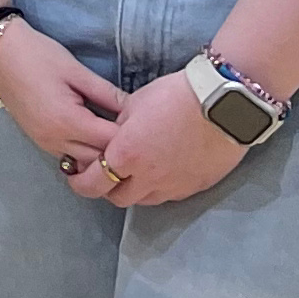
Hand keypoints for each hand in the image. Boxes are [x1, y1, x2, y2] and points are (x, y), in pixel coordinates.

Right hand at [0, 19, 130, 174]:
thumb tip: (138, 111)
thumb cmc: (38, 55)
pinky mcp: (40, 141)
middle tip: (141, 136)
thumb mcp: (77, 71)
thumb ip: (109, 94)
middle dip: (122, 153)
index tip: (150, 127)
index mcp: (68, 122)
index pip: (112, 144)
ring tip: (123, 139)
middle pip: (100, 162)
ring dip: (105, 156)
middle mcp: (56, 141)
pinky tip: (99, 137)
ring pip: (86, 164)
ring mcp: (46, 144)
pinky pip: (72, 156)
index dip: (134, 138)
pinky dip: (89, 152)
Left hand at [79, 71, 253, 208]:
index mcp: (126, 155)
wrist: (222, 104)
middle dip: (106, 188)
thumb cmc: (174, 96)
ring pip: (145, 201)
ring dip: (134, 190)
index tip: (76, 176)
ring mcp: (174, 187)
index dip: (80, 182)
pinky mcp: (195, 188)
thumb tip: (113, 137)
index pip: (93, 184)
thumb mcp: (134, 104)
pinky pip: (170, 195)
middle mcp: (148, 178)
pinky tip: (162, 170)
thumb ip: (118, 127)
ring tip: (134, 172)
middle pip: (117, 198)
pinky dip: (159, 187)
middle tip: (104, 174)